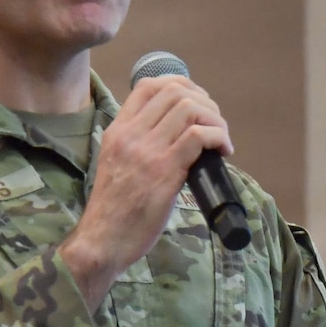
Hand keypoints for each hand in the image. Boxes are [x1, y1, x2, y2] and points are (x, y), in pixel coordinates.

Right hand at [58, 75, 230, 305]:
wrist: (102, 241)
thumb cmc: (112, 211)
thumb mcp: (115, 166)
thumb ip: (136, 147)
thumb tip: (173, 138)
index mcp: (117, 131)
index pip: (147, 86)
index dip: (180, 85)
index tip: (197, 103)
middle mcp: (131, 135)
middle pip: (175, 92)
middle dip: (204, 101)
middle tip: (214, 124)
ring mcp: (147, 151)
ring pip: (190, 109)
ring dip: (215, 119)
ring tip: (221, 140)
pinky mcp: (165, 172)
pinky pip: (198, 136)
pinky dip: (218, 137)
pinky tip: (223, 152)